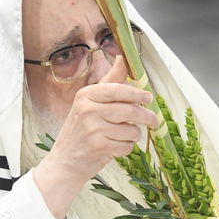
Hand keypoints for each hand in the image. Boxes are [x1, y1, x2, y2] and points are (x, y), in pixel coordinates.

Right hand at [33, 55, 158, 218]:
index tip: (148, 98)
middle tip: (153, 121)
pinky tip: (114, 147)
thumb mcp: (89, 102)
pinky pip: (126, 145)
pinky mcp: (99, 147)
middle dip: (146, 117)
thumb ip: (110, 81)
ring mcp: (93, 129)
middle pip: (129, 110)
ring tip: (121, 136)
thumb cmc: (81, 130)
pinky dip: (125, 148)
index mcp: (86, 95)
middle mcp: (87, 109)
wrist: (64, 162)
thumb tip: (123, 57)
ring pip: (131, 130)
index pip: (117, 89)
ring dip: (132, 135)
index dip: (136, 93)